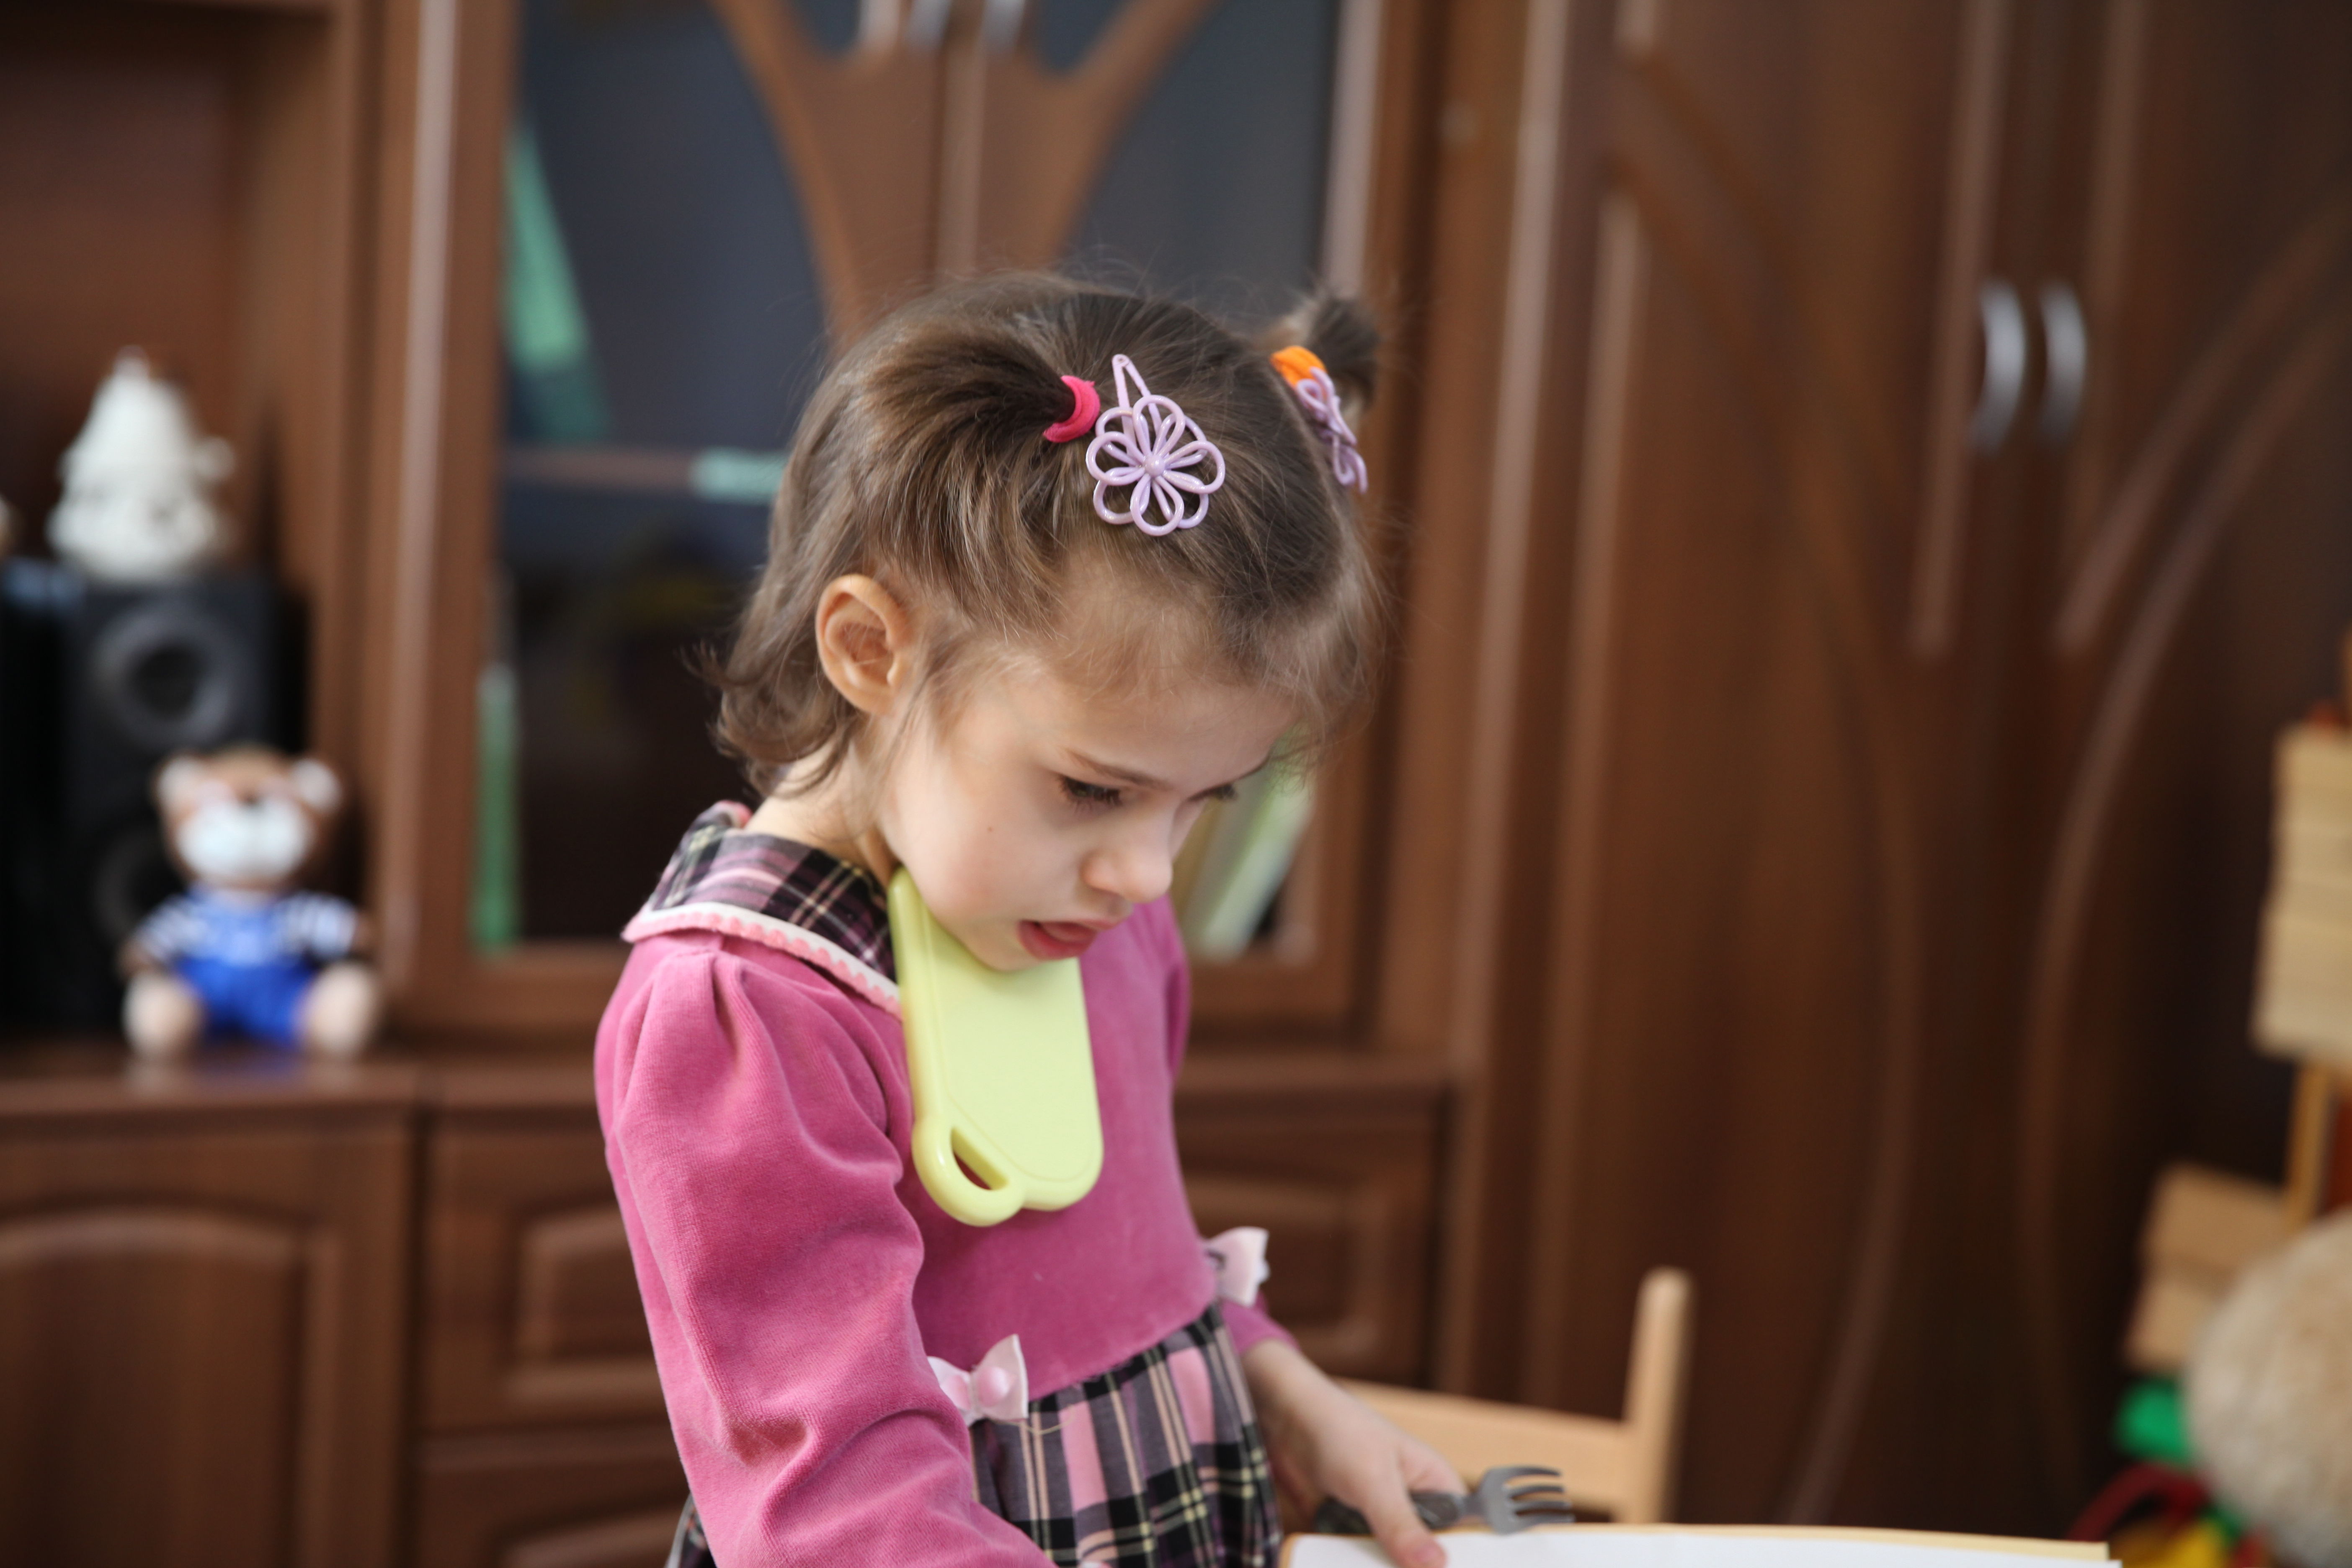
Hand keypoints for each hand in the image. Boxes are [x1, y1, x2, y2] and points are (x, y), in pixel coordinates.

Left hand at [1243, 1340, 1463, 1567]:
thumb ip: (1400, 1524)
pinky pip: (1357, 1560)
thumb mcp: (1373, 1478)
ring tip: (1360, 1561)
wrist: (1282, 1419)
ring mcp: (1379, 1520)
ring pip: (1390, 1562)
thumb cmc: (1338, 1428)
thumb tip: (1435, 1564)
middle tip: (1389, 1566)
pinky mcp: (1348, 1529)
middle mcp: (1412, 1506)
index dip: (1460, 1560)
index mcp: (1435, 1484)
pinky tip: (1341, 1564)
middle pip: (1426, 1556)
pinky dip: (1350, 1565)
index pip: (1464, 1534)